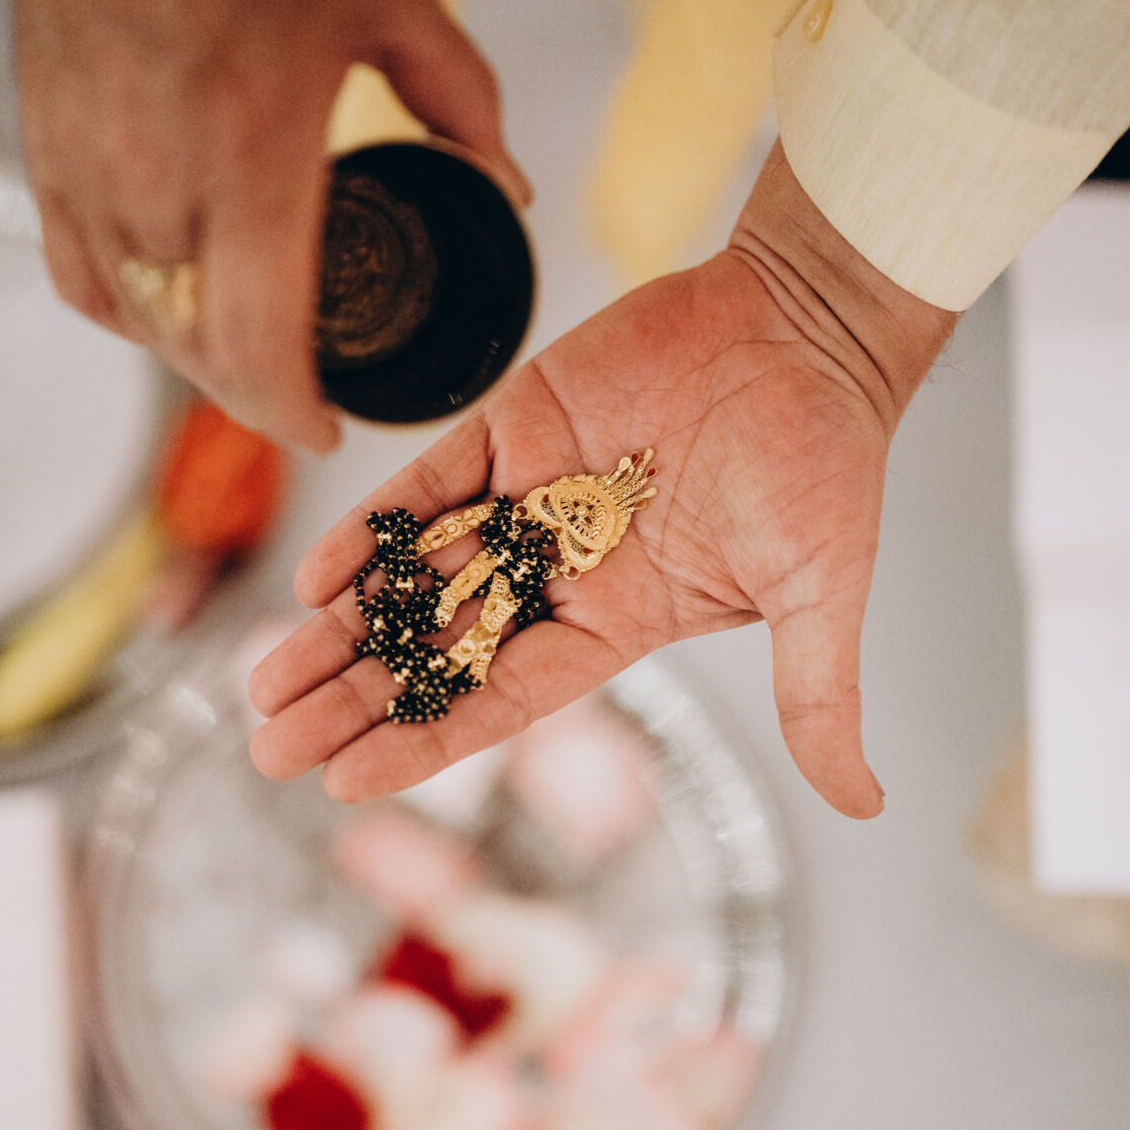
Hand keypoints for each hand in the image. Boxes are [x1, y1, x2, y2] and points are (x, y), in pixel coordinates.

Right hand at [13, 0, 526, 450]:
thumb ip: (461, 100)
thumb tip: (504, 183)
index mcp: (250, 147)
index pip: (259, 342)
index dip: (291, 411)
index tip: (324, 429)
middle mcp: (155, 177)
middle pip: (198, 352)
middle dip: (257, 399)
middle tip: (302, 403)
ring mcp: (85, 171)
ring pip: (138, 322)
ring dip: (198, 362)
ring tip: (251, 363)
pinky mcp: (43, 152)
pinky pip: (78, 276)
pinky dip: (128, 313)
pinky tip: (167, 310)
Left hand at [247, 144, 955, 816]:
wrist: (807, 325)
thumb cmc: (825, 456)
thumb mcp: (822, 591)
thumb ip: (820, 697)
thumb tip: (867, 805)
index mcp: (620, 621)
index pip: (506, 701)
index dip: (426, 742)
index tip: (346, 782)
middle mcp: (561, 570)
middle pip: (437, 650)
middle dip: (354, 698)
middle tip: (269, 747)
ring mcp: (529, 499)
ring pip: (414, 575)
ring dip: (339, 627)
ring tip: (261, 683)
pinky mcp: (511, 425)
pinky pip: (425, 486)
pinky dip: (370, 529)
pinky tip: (313, 577)